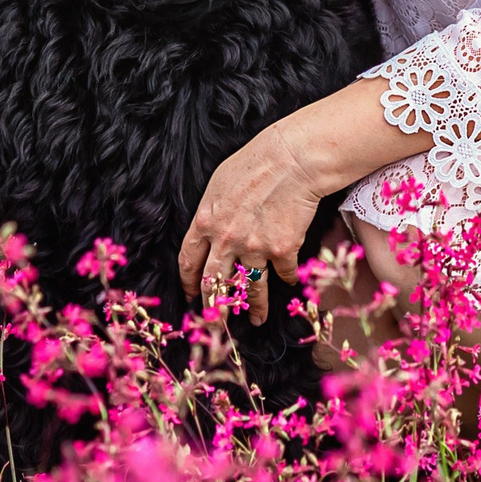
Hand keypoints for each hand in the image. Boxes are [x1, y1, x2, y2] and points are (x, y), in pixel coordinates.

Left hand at [180, 120, 325, 326]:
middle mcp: (226, 240)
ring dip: (255, 308)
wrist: (292, 160)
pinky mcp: (283, 251)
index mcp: (205, 222)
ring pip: (250, 289)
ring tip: (257, 320)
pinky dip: (288, 279)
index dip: (189, 283)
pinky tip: (290, 281)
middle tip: (218, 322)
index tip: (192, 295)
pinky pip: (284, 274)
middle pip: (215, 284)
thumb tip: (208, 231)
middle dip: (215, 308)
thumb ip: (211, 212)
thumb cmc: (255, 163)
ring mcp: (255, 248)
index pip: (188, 262)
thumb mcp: (218, 184)